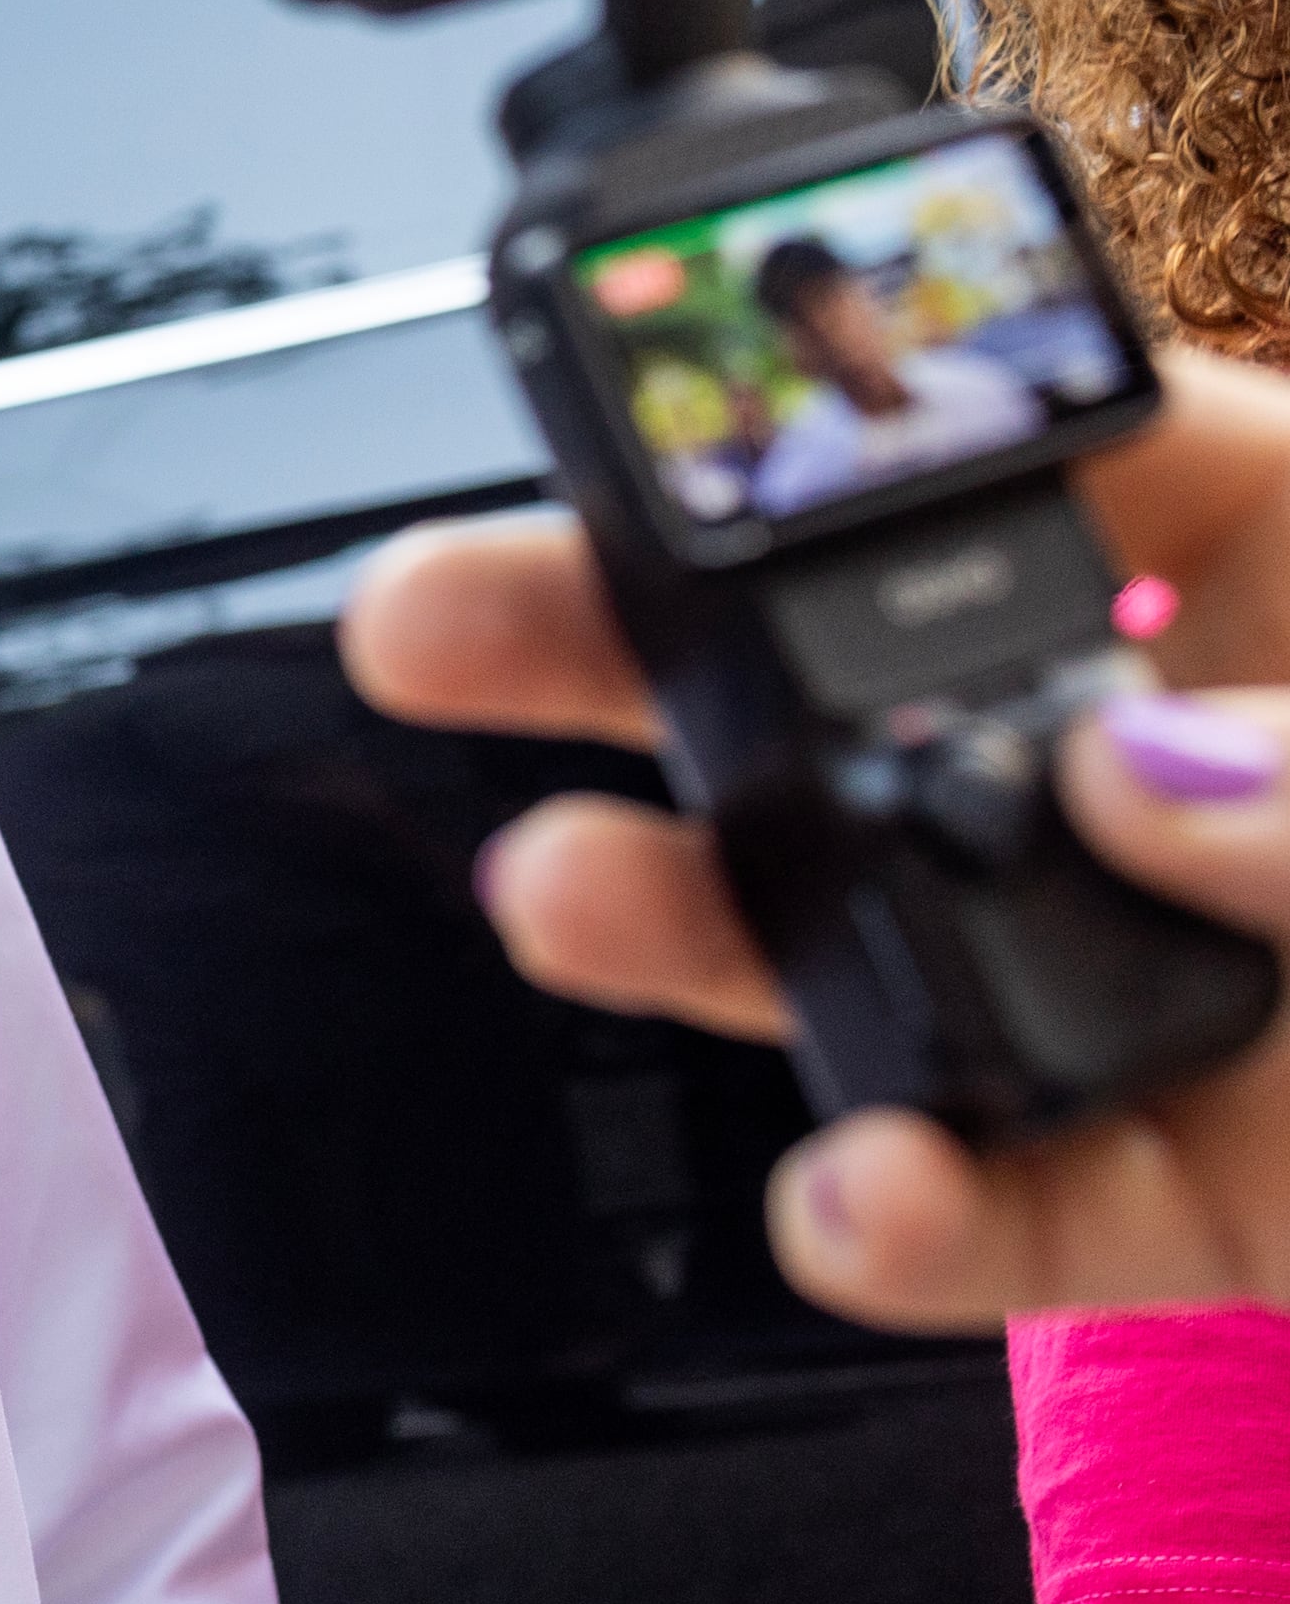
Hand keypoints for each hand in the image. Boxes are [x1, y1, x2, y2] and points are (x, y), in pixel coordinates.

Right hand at [341, 349, 1289, 1328]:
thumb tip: (1134, 774)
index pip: (1064, 450)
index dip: (865, 403)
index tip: (682, 376)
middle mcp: (1177, 795)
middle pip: (848, 683)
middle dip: (606, 645)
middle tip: (425, 615)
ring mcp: (1149, 999)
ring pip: (854, 948)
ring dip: (675, 926)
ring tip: (557, 890)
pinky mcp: (1177, 1201)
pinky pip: (1004, 1219)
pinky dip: (904, 1227)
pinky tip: (857, 1197)